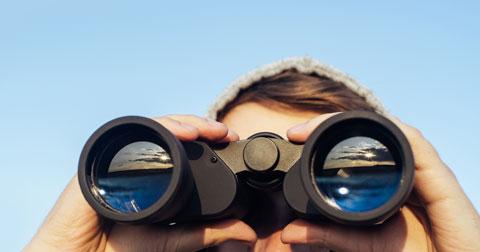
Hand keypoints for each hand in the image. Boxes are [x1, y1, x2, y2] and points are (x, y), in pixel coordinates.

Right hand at [24, 115, 256, 251]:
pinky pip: (134, 133)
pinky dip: (160, 128)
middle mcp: (139, 161)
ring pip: (157, 126)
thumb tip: (248, 232)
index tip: (231, 142)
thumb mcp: (172, 240)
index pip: (185, 149)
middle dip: (202, 127)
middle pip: (173, 132)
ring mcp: (121, 156)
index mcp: (156, 175)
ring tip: (210, 130)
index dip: (209, 142)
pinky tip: (181, 134)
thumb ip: (207, 235)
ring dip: (185, 123)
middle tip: (226, 132)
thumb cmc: (117, 250)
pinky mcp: (104, 156)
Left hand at [281, 113, 479, 250]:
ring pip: (387, 130)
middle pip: (367, 133)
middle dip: (330, 124)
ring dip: (351, 122)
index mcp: (384, 180)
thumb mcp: (361, 243)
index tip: (293, 136)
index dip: (323, 136)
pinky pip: (415, 143)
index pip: (353, 148)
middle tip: (298, 130)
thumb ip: (328, 235)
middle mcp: (401, 169)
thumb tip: (288, 233)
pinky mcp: (439, 174)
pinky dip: (389, 131)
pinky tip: (365, 131)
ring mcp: (421, 168)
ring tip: (317, 127)